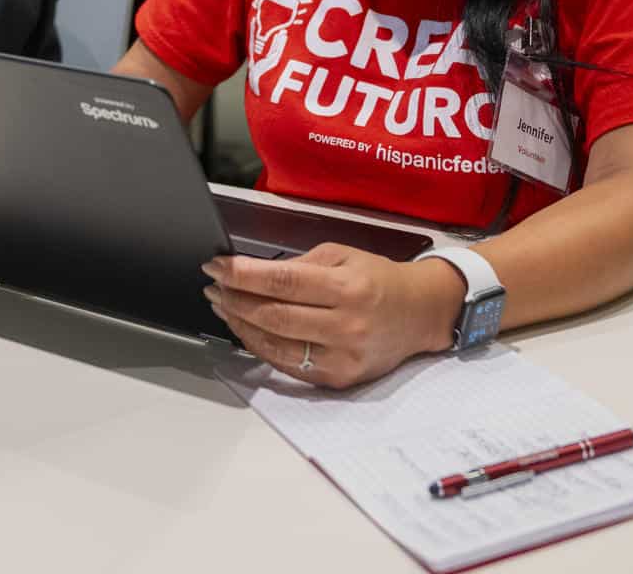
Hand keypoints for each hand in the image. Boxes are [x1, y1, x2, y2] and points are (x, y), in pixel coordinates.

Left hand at [202, 244, 463, 388]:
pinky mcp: (339, 378)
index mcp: (347, 287)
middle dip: (235, 300)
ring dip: (241, 326)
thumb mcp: (343, 255)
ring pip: (275, 346)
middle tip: (213, 287)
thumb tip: (252, 273)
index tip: (216, 266)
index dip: (242, 274)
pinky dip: (262, 348)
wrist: (419, 314)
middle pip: (273, 316)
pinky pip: (288, 366)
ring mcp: (342, 357)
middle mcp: (345, 325)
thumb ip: (300, 264)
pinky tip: (247, 331)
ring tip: (223, 307)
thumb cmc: (378, 280)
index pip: (282, 281)